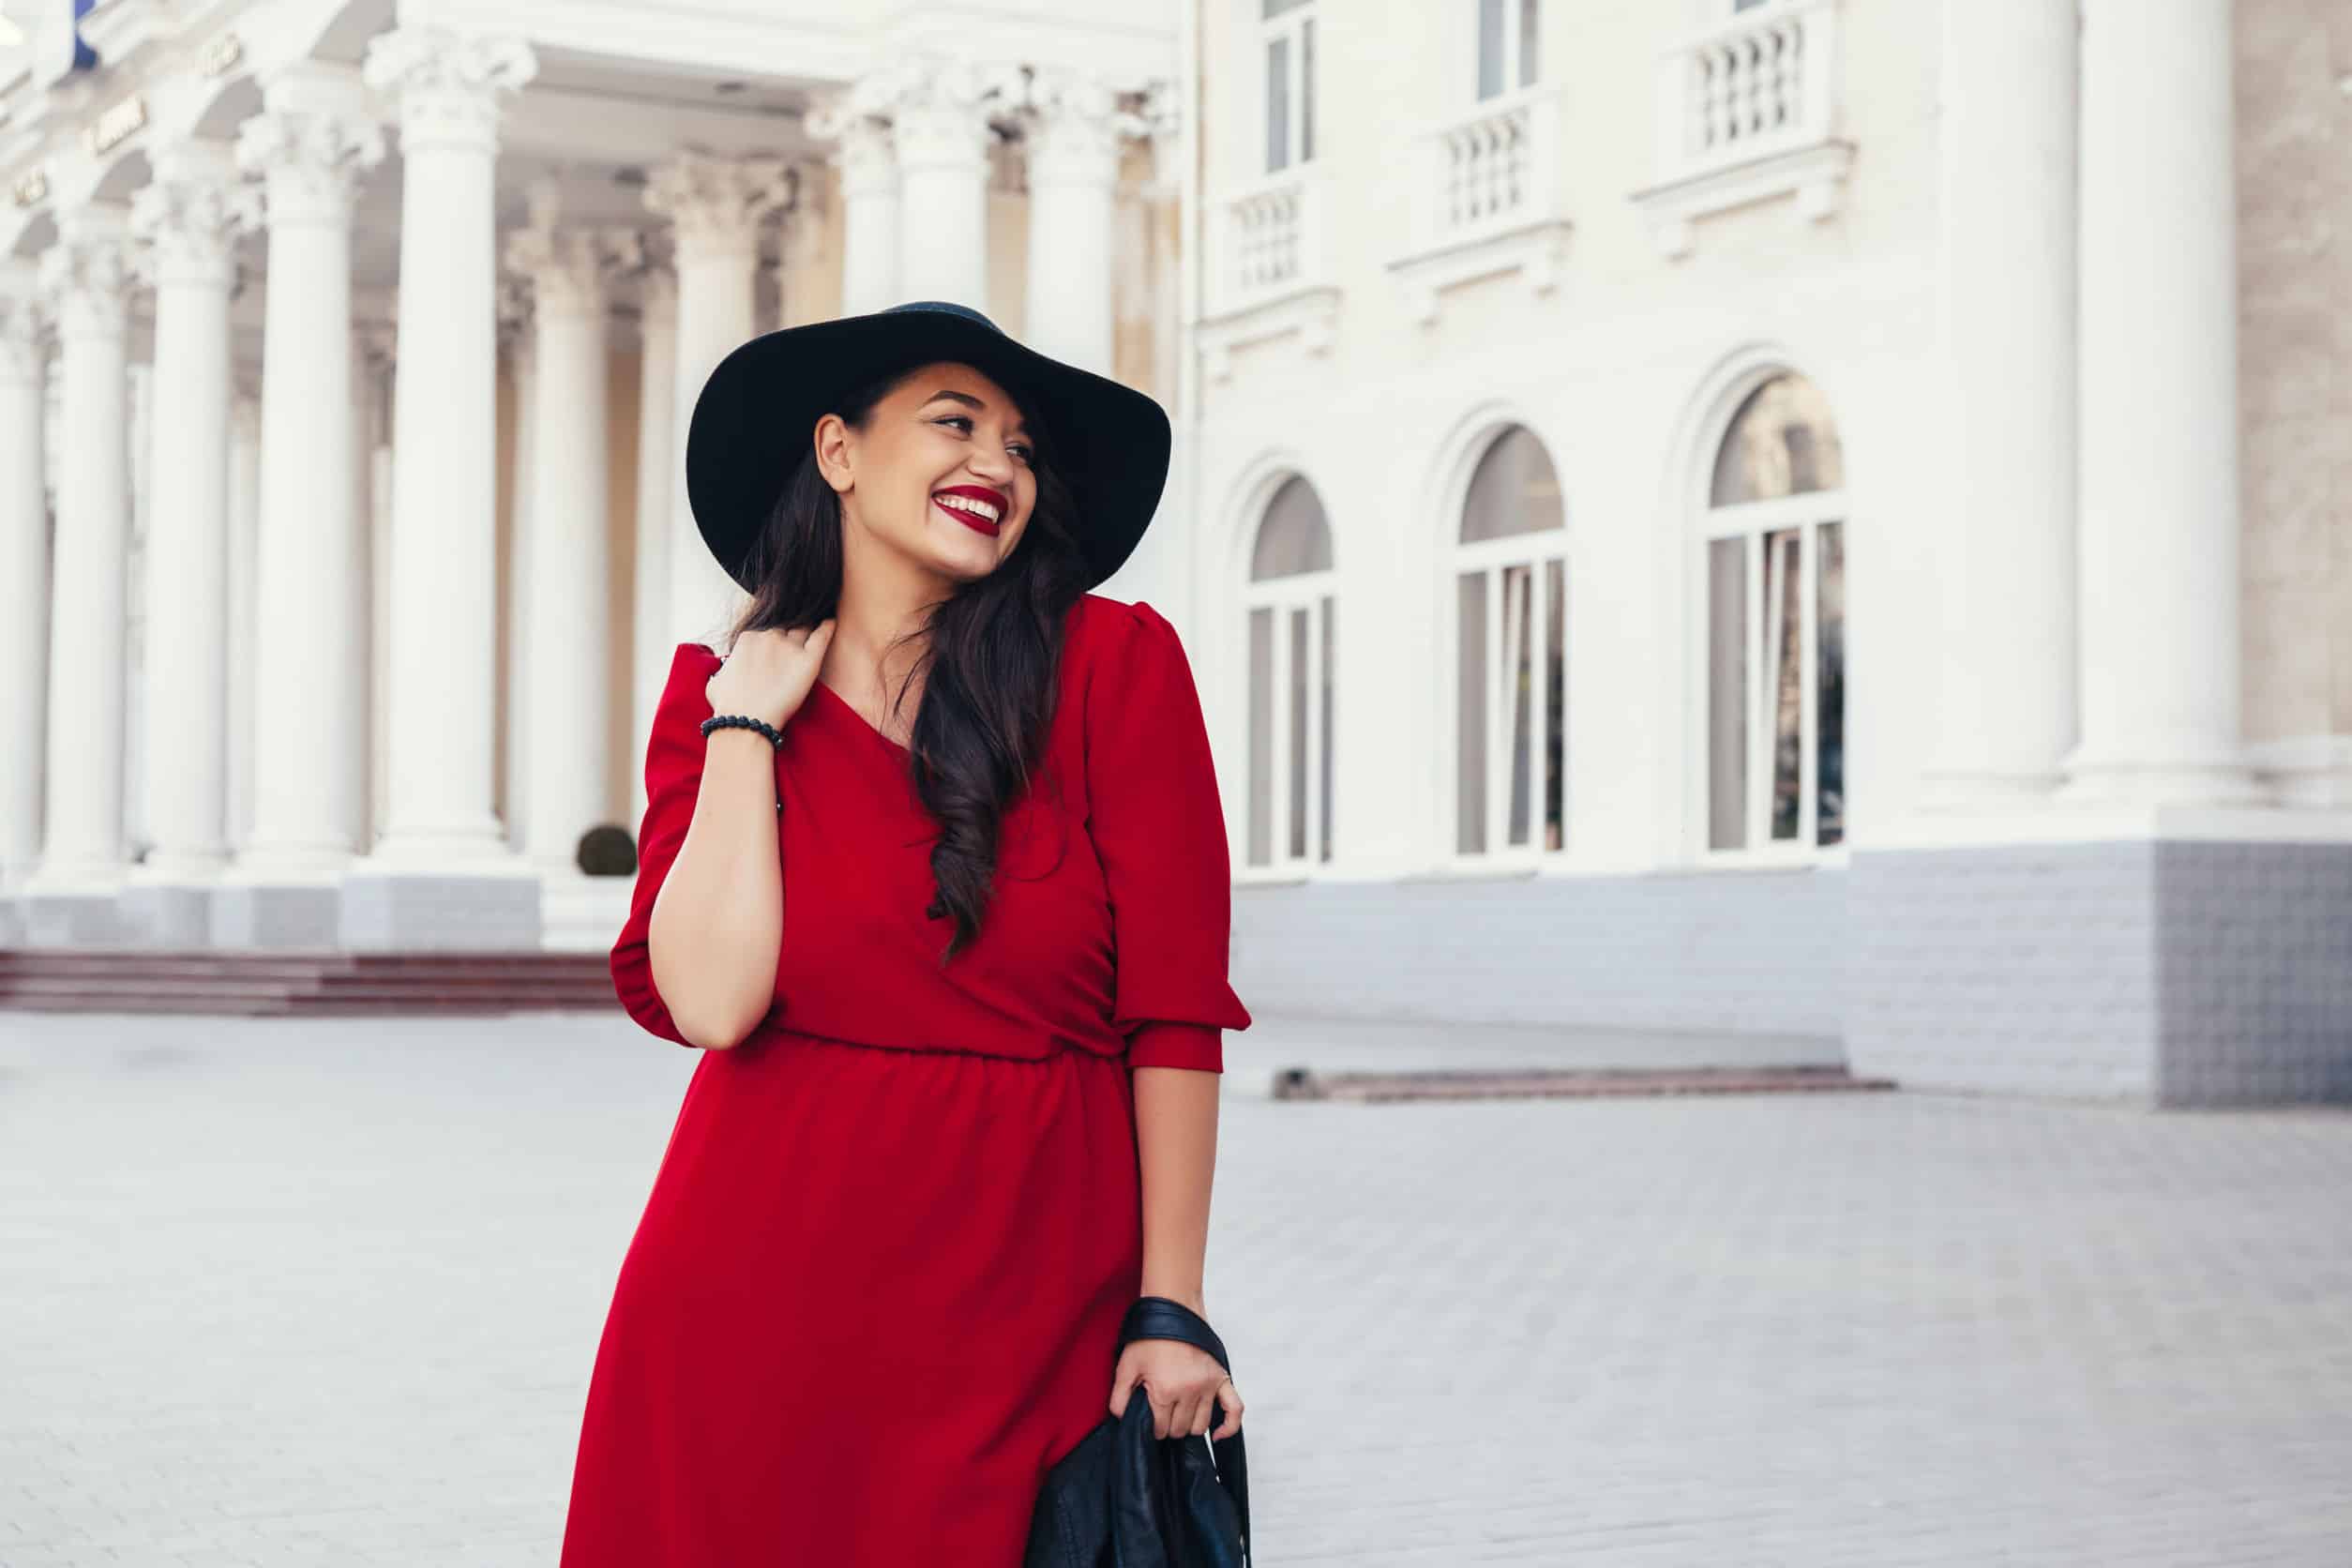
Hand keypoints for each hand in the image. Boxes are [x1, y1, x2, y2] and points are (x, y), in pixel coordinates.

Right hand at [708, 620, 834, 731]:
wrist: (746, 721)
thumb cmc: (729, 706)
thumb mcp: (716, 680)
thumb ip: (725, 670)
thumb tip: (725, 674)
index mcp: (748, 638)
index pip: (767, 632)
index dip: (773, 642)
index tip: (777, 650)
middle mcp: (768, 636)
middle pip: (786, 628)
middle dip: (790, 633)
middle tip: (798, 640)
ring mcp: (789, 647)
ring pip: (804, 628)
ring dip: (809, 627)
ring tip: (818, 624)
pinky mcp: (808, 660)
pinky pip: (822, 635)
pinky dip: (827, 626)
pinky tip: (831, 620)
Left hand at [1109, 1336, 1243, 1441]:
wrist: (1172, 1309)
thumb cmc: (1148, 1337)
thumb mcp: (1126, 1366)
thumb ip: (1119, 1397)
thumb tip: (1121, 1419)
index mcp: (1165, 1390)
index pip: (1161, 1428)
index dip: (1153, 1428)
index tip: (1149, 1420)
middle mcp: (1189, 1391)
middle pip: (1181, 1429)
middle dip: (1169, 1427)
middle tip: (1162, 1414)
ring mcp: (1208, 1385)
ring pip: (1201, 1425)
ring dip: (1189, 1425)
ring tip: (1179, 1415)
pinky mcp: (1220, 1378)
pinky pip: (1234, 1409)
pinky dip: (1228, 1427)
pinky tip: (1218, 1436)